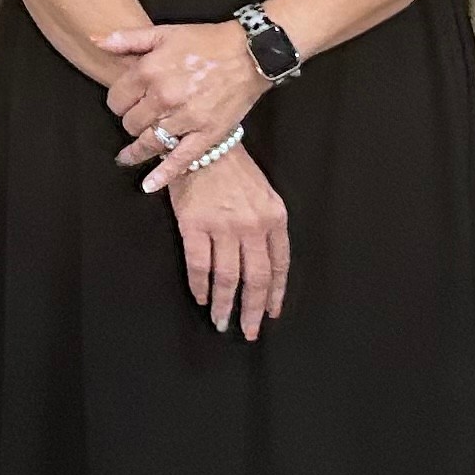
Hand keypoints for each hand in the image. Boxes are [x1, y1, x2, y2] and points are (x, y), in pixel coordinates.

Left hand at [103, 20, 268, 169]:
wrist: (250, 54)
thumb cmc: (206, 41)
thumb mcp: (163, 32)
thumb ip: (126, 38)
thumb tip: (95, 41)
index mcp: (149, 71)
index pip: (116, 99)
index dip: (118, 102)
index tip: (126, 102)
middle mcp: (163, 97)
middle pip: (130, 123)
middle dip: (131, 121)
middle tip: (139, 119)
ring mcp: (185, 119)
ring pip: (148, 142)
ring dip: (137, 149)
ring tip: (128, 155)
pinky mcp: (205, 134)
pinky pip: (179, 160)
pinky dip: (162, 175)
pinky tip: (148, 185)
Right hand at [164, 144, 289, 339]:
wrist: (201, 142)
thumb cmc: (233, 169)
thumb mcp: (263, 194)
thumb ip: (268, 226)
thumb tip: (266, 265)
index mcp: (274, 217)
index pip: (279, 265)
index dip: (275, 293)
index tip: (270, 313)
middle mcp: (252, 224)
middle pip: (256, 278)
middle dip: (252, 310)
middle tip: (248, 331)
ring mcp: (223, 225)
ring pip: (228, 277)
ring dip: (225, 305)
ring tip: (221, 322)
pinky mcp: (194, 224)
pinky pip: (199, 265)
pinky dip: (200, 286)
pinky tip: (201, 297)